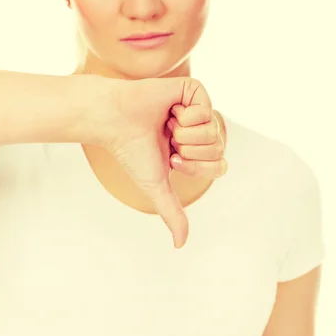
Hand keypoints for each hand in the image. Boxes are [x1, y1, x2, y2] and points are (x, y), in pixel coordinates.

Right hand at [75, 75, 226, 248]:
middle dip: (189, 150)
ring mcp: (197, 109)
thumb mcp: (157, 187)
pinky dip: (185, 115)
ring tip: (166, 124)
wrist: (115, 122)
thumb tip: (180, 245)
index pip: (220, 166)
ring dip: (184, 132)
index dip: (197, 167)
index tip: (172, 159)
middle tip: (168, 140)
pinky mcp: (192, 90)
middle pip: (219, 149)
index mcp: (194, 150)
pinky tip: (168, 109)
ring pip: (214, 130)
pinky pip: (206, 109)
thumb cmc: (132, 151)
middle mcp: (199, 129)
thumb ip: (172, 213)